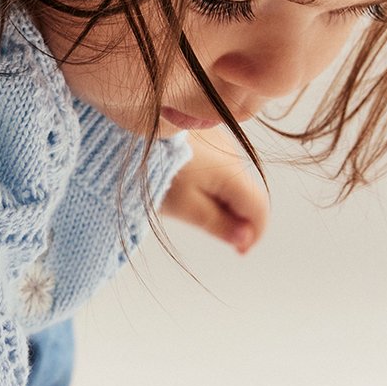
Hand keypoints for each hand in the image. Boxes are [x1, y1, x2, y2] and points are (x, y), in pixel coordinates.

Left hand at [160, 127, 268, 252]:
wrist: (127, 134)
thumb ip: (218, 224)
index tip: (239, 251)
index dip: (254, 234)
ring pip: (232, 179)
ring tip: (188, 205)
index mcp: (233, 173)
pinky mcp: (204, 134)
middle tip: (209, 231)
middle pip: (246, 194)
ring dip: (221, 199)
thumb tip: (244, 239)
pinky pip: (217, 164)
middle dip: (235, 218)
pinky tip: (185, 184)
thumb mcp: (185, 206)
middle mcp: (232, 153)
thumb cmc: (155, 170)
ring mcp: (219, 139)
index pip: (259, 209)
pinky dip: (210, 181)